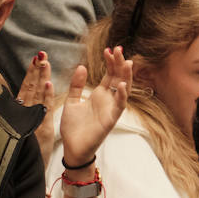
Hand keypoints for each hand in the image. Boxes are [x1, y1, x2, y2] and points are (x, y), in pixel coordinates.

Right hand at [17, 50, 55, 164]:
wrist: (24, 171)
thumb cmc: (25, 151)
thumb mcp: (26, 130)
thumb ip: (25, 114)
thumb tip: (24, 100)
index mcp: (23, 113)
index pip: (27, 89)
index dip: (31, 74)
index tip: (36, 59)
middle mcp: (25, 114)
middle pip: (30, 88)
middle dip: (36, 71)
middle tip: (41, 54)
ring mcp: (31, 120)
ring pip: (36, 95)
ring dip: (40, 78)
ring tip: (43, 61)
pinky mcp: (40, 129)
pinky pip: (43, 110)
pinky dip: (45, 96)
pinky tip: (48, 83)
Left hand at [59, 48, 131, 170]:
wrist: (72, 147)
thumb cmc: (74, 127)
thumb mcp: (72, 101)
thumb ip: (77, 85)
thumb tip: (82, 66)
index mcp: (100, 95)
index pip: (110, 74)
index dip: (111, 62)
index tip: (109, 49)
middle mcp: (108, 100)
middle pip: (119, 78)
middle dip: (120, 64)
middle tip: (119, 49)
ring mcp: (111, 109)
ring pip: (124, 89)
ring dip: (126, 76)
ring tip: (126, 62)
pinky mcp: (111, 119)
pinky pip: (120, 106)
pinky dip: (123, 96)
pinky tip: (123, 85)